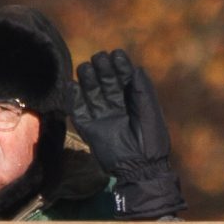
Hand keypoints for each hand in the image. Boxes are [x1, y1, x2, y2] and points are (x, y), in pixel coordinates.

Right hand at [72, 49, 185, 219]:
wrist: (141, 168)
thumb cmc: (151, 140)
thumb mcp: (150, 112)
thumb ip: (142, 89)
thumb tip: (136, 68)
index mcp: (132, 99)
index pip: (122, 76)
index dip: (119, 65)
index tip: (116, 55)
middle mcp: (116, 105)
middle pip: (104, 80)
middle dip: (101, 68)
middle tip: (99, 59)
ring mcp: (101, 116)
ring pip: (90, 91)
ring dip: (87, 78)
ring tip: (86, 68)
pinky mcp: (89, 128)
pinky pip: (77, 110)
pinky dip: (73, 97)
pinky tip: (72, 85)